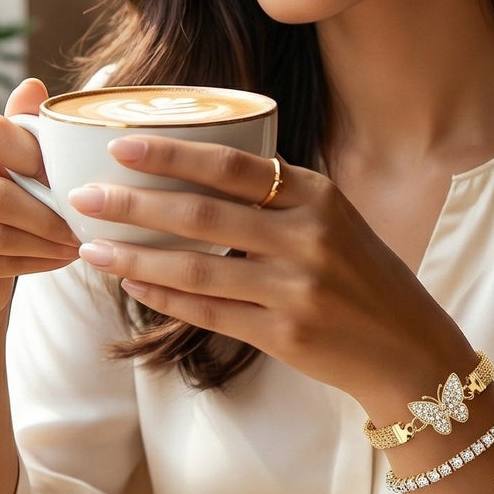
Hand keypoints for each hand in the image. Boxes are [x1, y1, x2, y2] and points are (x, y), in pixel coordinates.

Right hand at [0, 78, 80, 326]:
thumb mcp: (8, 158)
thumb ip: (20, 125)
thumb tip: (33, 85)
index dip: (35, 155)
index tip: (68, 175)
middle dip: (49, 212)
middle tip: (84, 220)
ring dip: (46, 241)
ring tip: (77, 241)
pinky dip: (34, 263)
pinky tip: (57, 258)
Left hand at [66, 136, 467, 405]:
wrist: (409, 349)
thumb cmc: (364, 276)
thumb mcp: (335, 219)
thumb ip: (278, 196)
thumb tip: (201, 168)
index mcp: (318, 196)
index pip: (233, 166)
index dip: (172, 154)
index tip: (121, 145)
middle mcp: (308, 238)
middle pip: (203, 215)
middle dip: (134, 204)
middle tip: (84, 197)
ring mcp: (295, 290)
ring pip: (196, 270)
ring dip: (136, 258)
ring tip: (91, 250)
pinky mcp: (284, 335)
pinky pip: (209, 313)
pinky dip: (166, 299)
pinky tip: (133, 286)